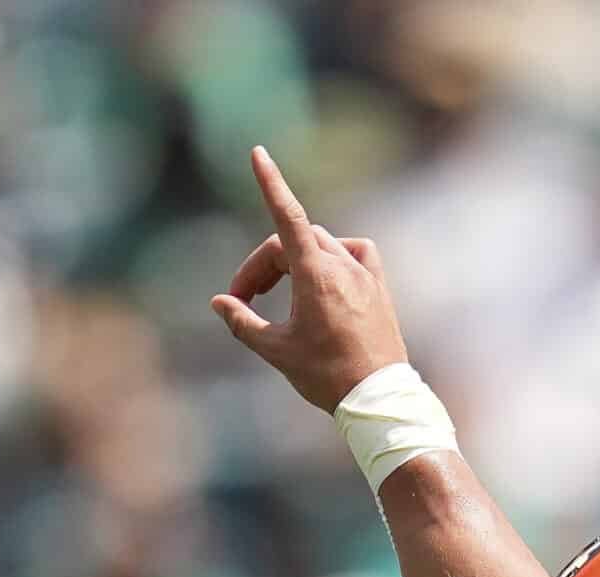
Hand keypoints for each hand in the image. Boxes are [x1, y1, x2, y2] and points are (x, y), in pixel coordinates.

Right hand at [210, 146, 408, 412]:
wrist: (378, 399)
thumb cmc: (326, 376)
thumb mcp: (275, 350)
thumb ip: (242, 321)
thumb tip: (220, 303)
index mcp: (315, 275)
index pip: (286, 217)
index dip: (271, 183)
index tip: (258, 153)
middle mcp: (343, 266)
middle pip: (291, 242)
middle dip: (263, 265)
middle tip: (243, 299)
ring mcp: (365, 274)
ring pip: (320, 244)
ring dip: (293, 261)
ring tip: (279, 295)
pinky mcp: (379, 286)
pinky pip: (357, 251)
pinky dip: (337, 254)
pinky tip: (328, 271)